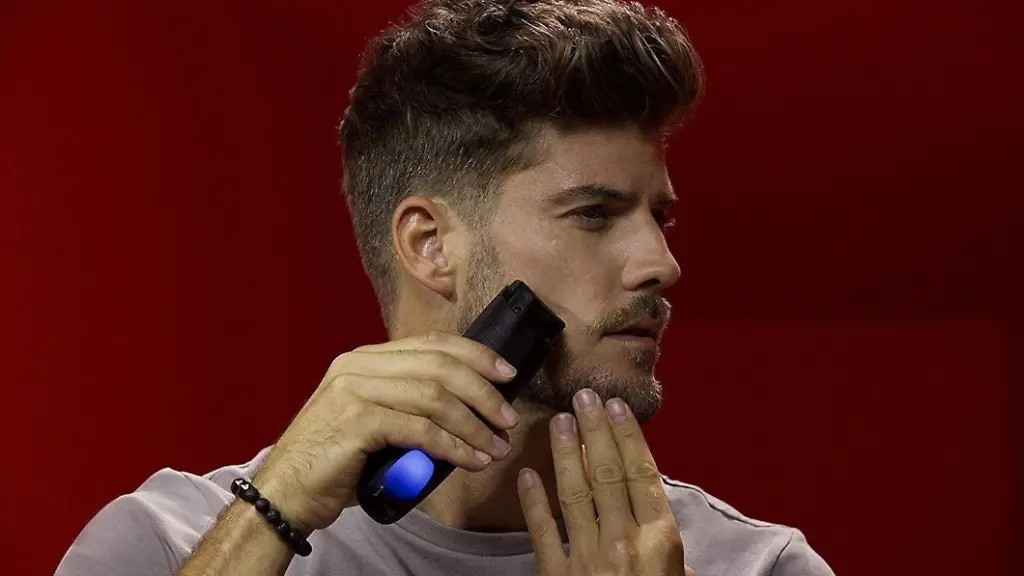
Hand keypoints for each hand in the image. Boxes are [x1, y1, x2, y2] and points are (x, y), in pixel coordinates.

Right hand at [252, 330, 519, 530]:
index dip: (475, 355)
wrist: (285, 492)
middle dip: (483, 392)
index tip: (507, 374)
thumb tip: (468, 411)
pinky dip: (453, 445)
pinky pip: (420, 429)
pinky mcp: (357, 420)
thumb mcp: (375, 421)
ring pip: (435, 396)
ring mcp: (355, 389)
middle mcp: (359, 365)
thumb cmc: (335, 462)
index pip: (432, 344)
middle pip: (440, 366)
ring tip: (496, 446)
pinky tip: (471, 459)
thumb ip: (409, 406)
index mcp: (366, 359)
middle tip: (508, 419)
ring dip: (474, 424)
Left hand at [518, 389, 693, 575]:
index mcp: (659, 538)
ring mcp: (587, 558)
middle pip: (608, 474)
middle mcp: (623, 541)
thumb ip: (669, 546)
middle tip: (584, 397)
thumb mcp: (677, 575)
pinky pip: (543, 532)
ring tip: (559, 421)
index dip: (628, 436)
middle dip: (595, 431)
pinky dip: (534, 503)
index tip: (616, 406)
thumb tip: (659, 520)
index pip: (642, 474)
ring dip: (566, 453)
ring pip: (575, 494)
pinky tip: (527, 475)